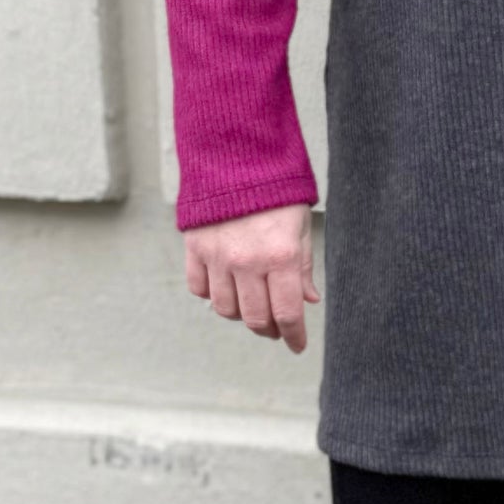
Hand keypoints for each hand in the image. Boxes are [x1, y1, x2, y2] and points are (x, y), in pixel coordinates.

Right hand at [182, 203, 320, 352]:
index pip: (287, 313)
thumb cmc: (275, 190)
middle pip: (255, 318)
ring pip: (225, 309)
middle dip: (269, 330)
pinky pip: (199, 288)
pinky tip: (226, 286)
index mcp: (280, 256)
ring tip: (252, 305)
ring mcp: (217, 257)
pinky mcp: (195, 248)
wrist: (235, 157)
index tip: (297, 346)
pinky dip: (212, 294)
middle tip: (277, 328)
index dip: (294, 336)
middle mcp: (247, 262)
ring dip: (241, 315)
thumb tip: (308, 300)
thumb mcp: (299, 226)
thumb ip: (303, 266)